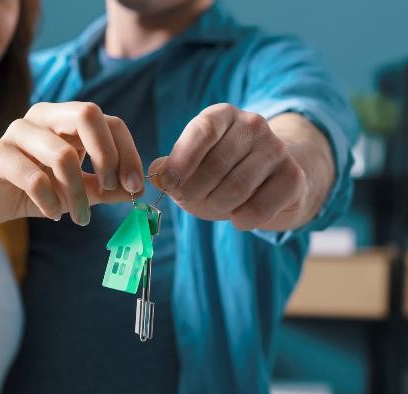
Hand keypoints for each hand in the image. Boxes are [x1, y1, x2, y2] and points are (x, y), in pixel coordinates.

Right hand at [0, 102, 143, 226]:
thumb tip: (137, 190)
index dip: (127, 152)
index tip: (134, 186)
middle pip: (87, 114)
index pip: (108, 121)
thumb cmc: (36, 191)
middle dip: (107, 156)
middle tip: (110, 188)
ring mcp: (17, 131)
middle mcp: (43, 116)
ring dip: (77, 193)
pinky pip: (34, 178)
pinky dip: (50, 201)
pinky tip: (53, 213)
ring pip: (62, 155)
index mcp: (66, 118)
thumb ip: (106, 188)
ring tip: (79, 215)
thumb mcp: (78, 190)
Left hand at [148, 104, 307, 230]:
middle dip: (195, 192)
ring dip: (217, 206)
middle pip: (217, 165)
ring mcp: (277, 149)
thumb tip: (157, 173)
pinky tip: (238, 216)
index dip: (182, 159)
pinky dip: (241, 220)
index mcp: (221, 115)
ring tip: (215, 205)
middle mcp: (253, 125)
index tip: (169, 183)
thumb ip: (169, 170)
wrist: (267, 182)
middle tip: (191, 199)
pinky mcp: (293, 177)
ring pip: (237, 188)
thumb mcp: (189, 168)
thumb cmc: (218, 173)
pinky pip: (259, 208)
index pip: (202, 131)